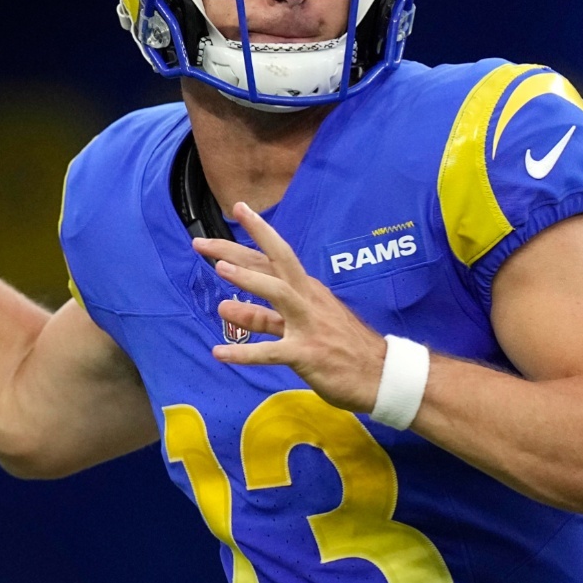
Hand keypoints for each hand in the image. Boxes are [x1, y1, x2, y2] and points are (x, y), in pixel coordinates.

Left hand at [193, 202, 390, 413]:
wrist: (381, 374)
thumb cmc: (342, 348)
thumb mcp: (302, 326)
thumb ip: (263, 318)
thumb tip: (225, 307)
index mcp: (307, 290)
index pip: (276, 256)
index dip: (255, 232)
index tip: (238, 208)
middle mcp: (307, 299)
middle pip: (273, 263)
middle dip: (237, 249)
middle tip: (201, 242)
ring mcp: (307, 325)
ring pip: (277, 294)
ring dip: (249, 280)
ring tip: (219, 269)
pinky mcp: (306, 353)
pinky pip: (271, 352)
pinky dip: (244, 352)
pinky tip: (219, 353)